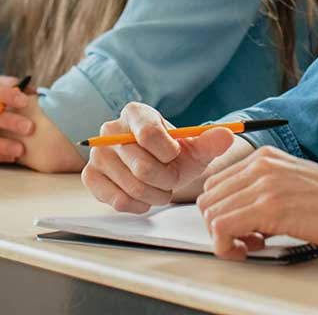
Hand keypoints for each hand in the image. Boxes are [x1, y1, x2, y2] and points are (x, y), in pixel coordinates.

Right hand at [81, 102, 240, 212]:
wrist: (157, 168)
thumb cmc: (174, 155)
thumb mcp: (196, 147)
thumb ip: (211, 141)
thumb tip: (227, 135)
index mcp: (135, 113)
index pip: (150, 135)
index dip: (170, 153)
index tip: (175, 155)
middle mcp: (110, 129)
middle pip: (143, 167)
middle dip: (167, 180)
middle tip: (171, 178)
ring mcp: (97, 154)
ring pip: (133, 187)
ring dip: (155, 194)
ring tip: (160, 187)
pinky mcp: (90, 176)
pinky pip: (118, 201)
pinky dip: (138, 205)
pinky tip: (144, 196)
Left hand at [196, 146, 317, 259]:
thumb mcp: (295, 182)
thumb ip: (265, 189)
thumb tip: (242, 213)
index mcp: (265, 157)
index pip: (216, 183)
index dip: (222, 210)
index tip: (240, 227)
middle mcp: (260, 165)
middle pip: (208, 198)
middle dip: (219, 225)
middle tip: (244, 240)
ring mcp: (264, 184)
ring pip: (211, 214)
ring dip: (224, 238)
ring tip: (251, 245)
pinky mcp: (269, 207)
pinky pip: (223, 229)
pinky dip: (228, 247)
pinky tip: (250, 250)